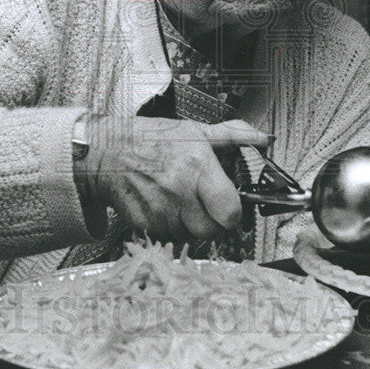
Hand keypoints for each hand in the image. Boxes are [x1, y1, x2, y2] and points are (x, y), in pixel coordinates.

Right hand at [76, 116, 270, 241]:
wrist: (106, 152)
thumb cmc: (152, 139)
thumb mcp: (195, 131)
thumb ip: (234, 136)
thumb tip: (263, 139)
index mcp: (197, 167)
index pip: (230, 211)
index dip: (234, 212)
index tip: (229, 205)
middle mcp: (180, 192)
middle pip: (212, 230)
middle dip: (213, 221)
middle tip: (205, 203)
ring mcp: (160, 211)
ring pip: (190, 236)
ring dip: (190, 224)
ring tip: (180, 199)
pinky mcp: (144, 225)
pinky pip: (169, 237)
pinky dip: (170, 227)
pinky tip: (164, 206)